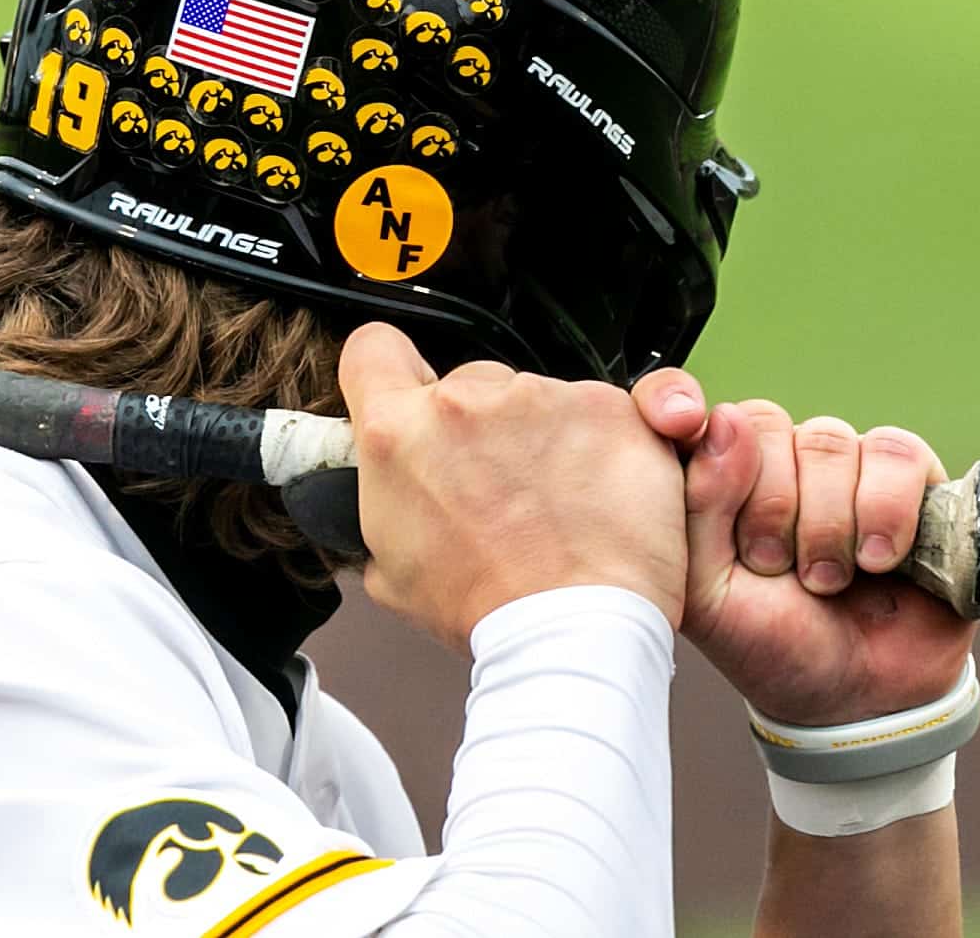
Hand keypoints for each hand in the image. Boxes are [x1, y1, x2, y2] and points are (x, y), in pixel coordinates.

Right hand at [338, 323, 686, 654]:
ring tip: (554, 505)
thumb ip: (383, 504)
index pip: (372, 349)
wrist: (574, 631)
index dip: (386, 369)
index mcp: (397, 433)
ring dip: (540, 438)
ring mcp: (540, 397)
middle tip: (497, 487)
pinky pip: (595, 411)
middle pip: (465, 383)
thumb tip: (386, 493)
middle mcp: (464, 401)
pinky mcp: (607, 407)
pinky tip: (594, 497)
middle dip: (478, 426)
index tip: (403, 388)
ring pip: (533, 399)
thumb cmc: (486, 609)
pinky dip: (597, 446)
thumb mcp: (388, 568)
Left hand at [632, 379, 976, 725]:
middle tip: (771, 566)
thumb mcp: (705, 591)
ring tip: (825, 580)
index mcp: (709, 478)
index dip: (672, 404)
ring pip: (827, 440)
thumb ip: (695, 509)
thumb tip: (720, 421)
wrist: (856, 695)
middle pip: (762, 423)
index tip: (676, 423)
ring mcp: (841, 464)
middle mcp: (771, 459)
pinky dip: (886, 510)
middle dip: (767, 506)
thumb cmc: (768, 641)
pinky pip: (896, 454)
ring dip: (826, 522)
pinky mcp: (910, 479)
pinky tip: (880, 559)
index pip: (678, 403)